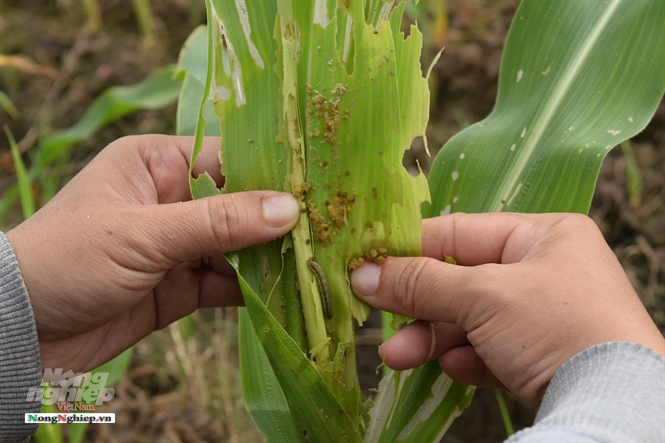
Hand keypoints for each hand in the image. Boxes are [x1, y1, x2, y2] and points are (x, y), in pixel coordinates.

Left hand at [6, 135, 298, 372]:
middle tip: (328, 228)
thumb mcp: (143, 234)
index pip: (227, 159)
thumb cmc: (68, 260)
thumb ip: (216, 223)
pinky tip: (288, 293)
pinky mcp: (183, 286)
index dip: (271, 173)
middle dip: (277, 220)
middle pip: (239, 204)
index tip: (317, 186)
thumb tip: (288, 208)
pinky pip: (229, 283)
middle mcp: (173, 199)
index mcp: (157, 164)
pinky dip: (255, 290)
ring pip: (239, 246)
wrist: (22, 332)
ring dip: (271, 258)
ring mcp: (180, 245)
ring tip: (316, 263)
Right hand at [351, 213, 664, 404]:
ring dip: (432, 338)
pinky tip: (458, 370)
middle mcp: (545, 270)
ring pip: (470, 319)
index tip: (368, 262)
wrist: (616, 406)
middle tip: (375, 313)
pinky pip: (491, 350)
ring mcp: (544, 315)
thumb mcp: (483, 295)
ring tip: (398, 357)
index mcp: (543, 235)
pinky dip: (469, 359)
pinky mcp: (542, 356)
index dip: (411, 247)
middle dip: (418, 303)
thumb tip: (361, 274)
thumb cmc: (556, 325)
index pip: (461, 232)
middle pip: (461, 280)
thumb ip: (420, 282)